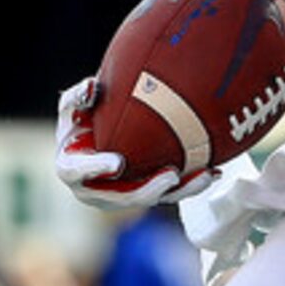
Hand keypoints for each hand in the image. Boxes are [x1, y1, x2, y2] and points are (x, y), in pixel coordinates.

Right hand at [53, 78, 213, 210]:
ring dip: (180, 190)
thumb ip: (78, 96)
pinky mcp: (144, 194)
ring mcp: (122, 196)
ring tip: (203, 176)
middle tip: (171, 174)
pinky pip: (169, 194)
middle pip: (122, 197)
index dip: (96, 169)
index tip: (117, 162)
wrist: (99, 134)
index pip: (78, 171)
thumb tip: (92, 87)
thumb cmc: (82, 119)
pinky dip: (191, 184)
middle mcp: (96, 190)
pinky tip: (213, 172)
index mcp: (72, 168)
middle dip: (148, 189)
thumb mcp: (73, 106)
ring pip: (152, 198)